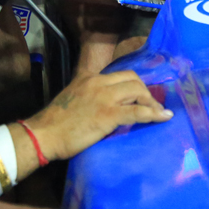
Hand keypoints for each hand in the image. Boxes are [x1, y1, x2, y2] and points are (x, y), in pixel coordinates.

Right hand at [23, 70, 172, 161]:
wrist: (44, 134)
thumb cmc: (56, 123)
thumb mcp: (73, 98)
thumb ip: (89, 95)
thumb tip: (105, 105)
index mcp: (90, 78)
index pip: (120, 75)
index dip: (135, 85)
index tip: (143, 95)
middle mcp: (98, 82)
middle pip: (133, 79)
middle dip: (145, 92)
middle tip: (151, 106)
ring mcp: (104, 97)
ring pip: (137, 90)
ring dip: (151, 102)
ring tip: (158, 113)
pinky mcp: (108, 114)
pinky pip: (137, 111)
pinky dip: (153, 114)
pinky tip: (163, 117)